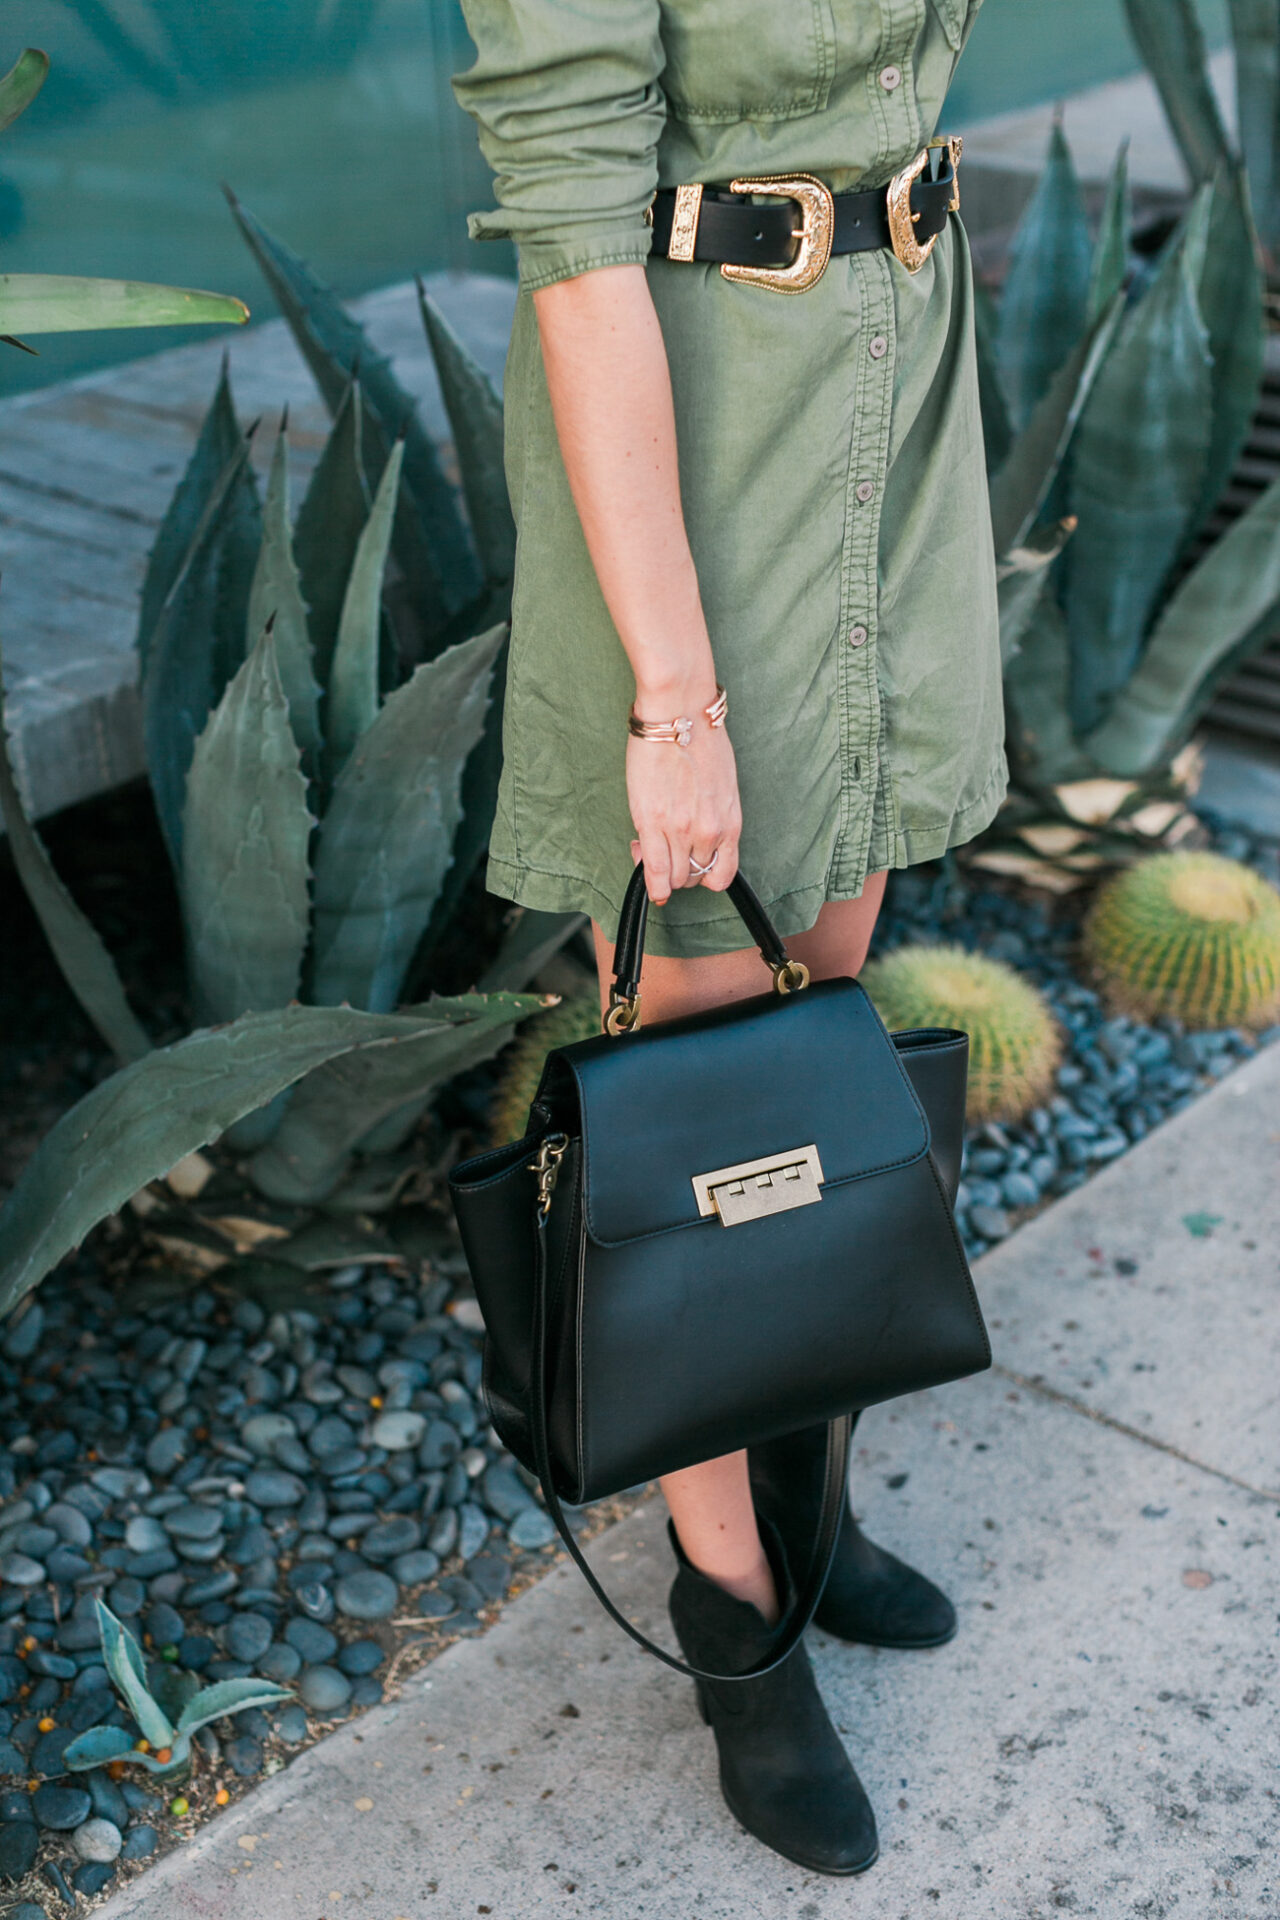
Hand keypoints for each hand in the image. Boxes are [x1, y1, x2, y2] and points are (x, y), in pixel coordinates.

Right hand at [626, 709, 741, 904]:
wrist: (680, 712)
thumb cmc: (702, 738)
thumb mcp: (724, 785)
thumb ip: (714, 815)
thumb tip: (698, 831)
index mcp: (730, 822)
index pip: (722, 874)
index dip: (704, 877)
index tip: (692, 867)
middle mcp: (709, 832)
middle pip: (693, 877)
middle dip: (679, 871)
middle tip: (665, 849)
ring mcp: (680, 830)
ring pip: (672, 876)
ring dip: (661, 870)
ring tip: (649, 845)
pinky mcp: (652, 822)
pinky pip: (654, 869)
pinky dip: (650, 882)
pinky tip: (644, 872)